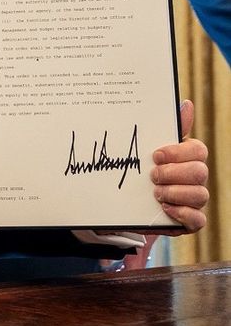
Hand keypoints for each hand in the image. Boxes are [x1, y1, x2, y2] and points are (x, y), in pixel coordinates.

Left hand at [151, 100, 208, 232]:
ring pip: (201, 195)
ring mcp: (194, 200)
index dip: (178, 152)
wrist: (125, 202)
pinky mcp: (190, 220)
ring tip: (155, 193)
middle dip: (173, 173)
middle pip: (200, 172)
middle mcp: (195, 178)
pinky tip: (165, 208)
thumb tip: (186, 104)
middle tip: (152, 176)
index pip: (198, 150)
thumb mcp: (147, 148)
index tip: (155, 155)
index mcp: (187, 157)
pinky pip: (198, 220)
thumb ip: (166, 128)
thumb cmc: (141, 169)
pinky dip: (182, 213)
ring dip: (175, 193)